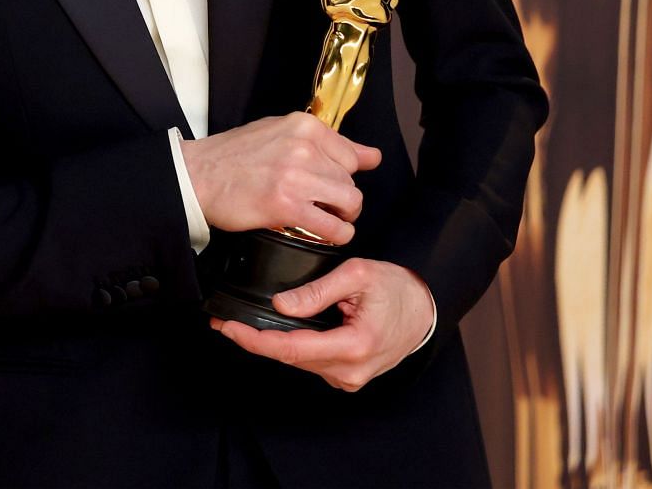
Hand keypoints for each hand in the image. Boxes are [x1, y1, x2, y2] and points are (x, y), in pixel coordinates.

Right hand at [178, 112, 380, 243]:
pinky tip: (323, 233)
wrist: (197, 175)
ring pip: (349, 203)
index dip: (341, 174)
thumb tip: (373, 156)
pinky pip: (333, 226)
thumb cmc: (234, 156)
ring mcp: (296, 176)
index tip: (325, 183)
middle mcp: (304, 147)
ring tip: (322, 217)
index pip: (352, 155)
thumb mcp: (280, 133)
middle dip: (339, 197)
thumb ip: (327, 143)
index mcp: (304, 125)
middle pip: (351, 181)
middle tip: (318, 203)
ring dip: (341, 216)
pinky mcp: (286, 205)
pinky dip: (335, 234)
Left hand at [208, 259, 435, 390]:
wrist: (425, 308)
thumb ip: (317, 291)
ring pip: (300, 361)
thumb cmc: (396, 288)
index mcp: (353, 345)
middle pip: (291, 357)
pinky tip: (279, 330)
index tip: (229, 329)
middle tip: (226, 322)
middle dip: (257, 340)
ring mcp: (350, 377)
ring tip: (245, 324)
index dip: (255, 341)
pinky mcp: (348, 375)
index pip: (291, 349)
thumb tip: (281, 305)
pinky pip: (312, 362)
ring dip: (273, 344)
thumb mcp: (357, 275)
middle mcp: (350, 370)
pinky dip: (293, 346)